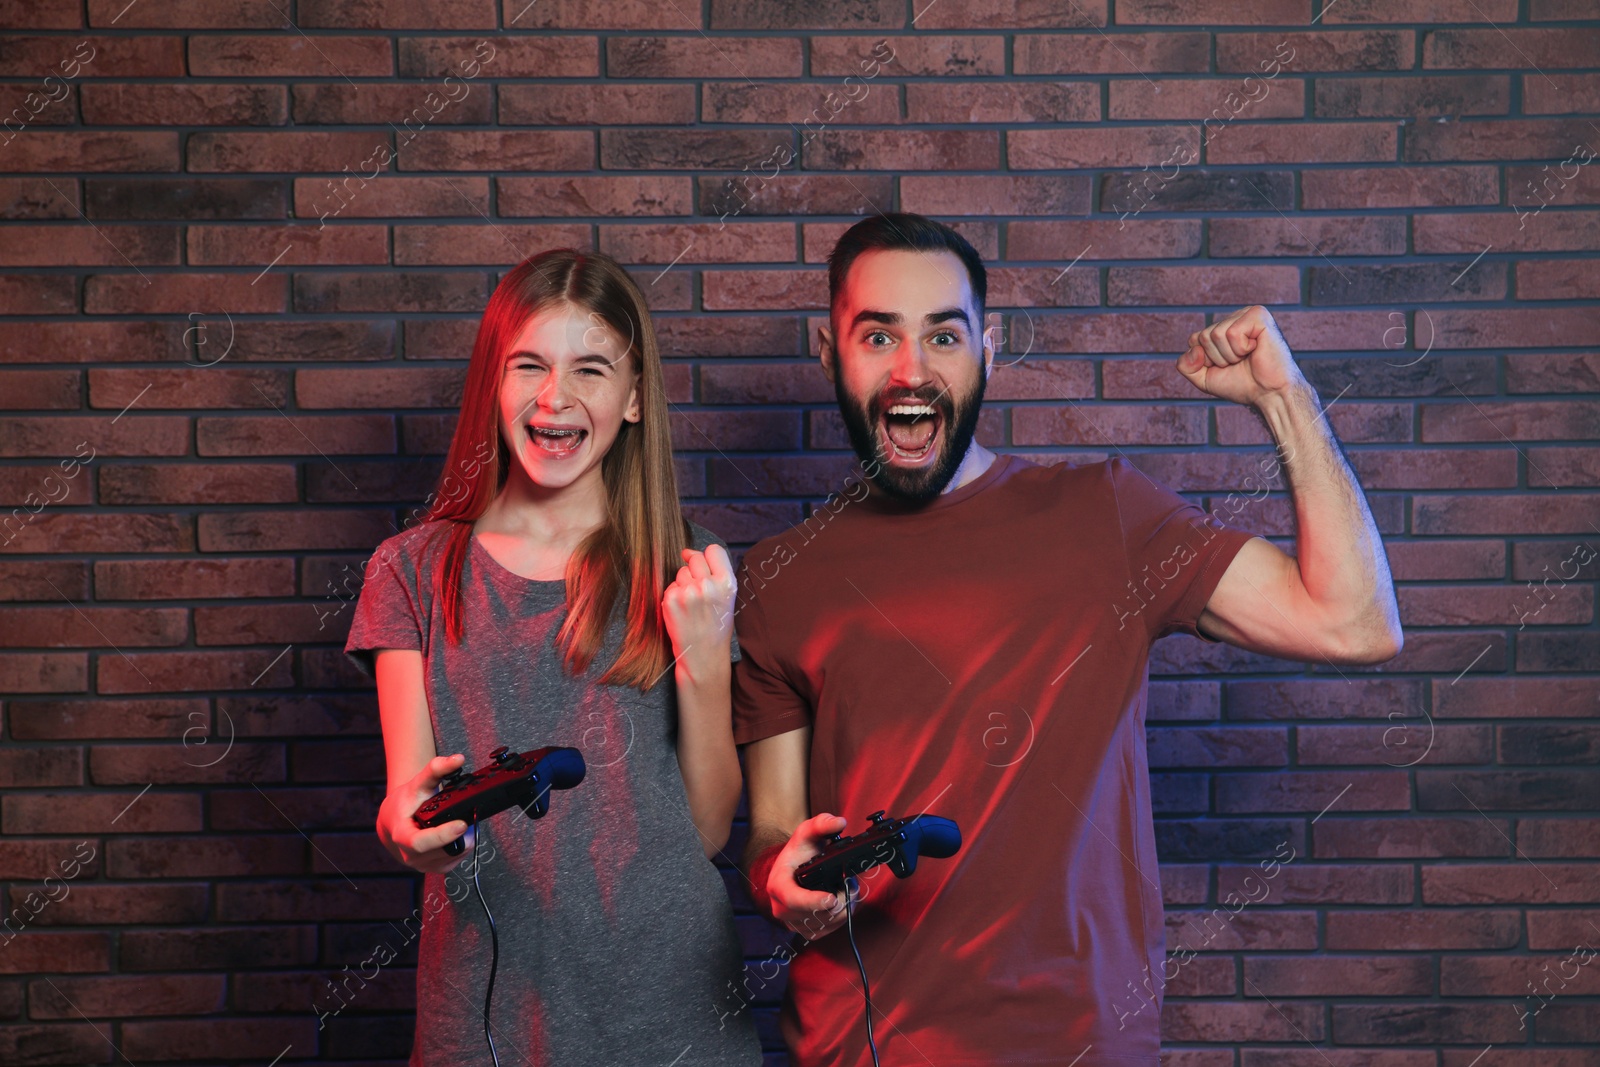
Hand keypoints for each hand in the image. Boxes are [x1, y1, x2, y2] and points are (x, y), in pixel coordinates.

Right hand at [375, 753, 475, 873]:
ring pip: (451, 857)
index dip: (442, 836)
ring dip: (463, 842)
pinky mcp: (433, 868)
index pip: (420, 842)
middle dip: (459, 837)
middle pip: (440, 851)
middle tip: (470, 821)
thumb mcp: (417, 783)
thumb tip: (458, 759)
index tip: (461, 824)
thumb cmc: (405, 803)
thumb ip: (436, 769)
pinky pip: (454, 862)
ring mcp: (422, 864)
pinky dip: (461, 848)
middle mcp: (410, 855)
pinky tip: (459, 835)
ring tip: (463, 824)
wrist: (394, 821)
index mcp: (401, 836)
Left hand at [661, 542, 736, 676]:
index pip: (714, 550)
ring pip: (681, 572)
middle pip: (695, 558)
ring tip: (691, 605)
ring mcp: (688, 592)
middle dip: (694, 570)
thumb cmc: (716, 626)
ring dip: (683, 584)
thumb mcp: (727, 598)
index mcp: (727, 583)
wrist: (704, 656)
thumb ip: (715, 573)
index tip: (705, 568)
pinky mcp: (671, 600)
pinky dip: (674, 596)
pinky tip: (682, 612)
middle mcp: (708, 585)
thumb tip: (688, 552)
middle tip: (698, 593)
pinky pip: (670, 586)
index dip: (708, 557)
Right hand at [766, 813, 850, 939]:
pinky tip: (842, 900)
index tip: (832, 898)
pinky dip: (841, 916)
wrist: (790, 872)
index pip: (794, 900)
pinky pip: (830, 929)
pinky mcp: (807, 931)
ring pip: (828, 923)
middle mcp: (783, 910)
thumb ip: (821, 824)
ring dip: (844, 907)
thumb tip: (839, 822)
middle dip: (840, 899)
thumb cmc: (797, 854)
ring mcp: (794, 924)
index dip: (814, 901)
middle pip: (817, 914)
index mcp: (778, 887)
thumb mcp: (806, 833)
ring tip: (846, 889)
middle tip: (850, 884)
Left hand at [1178, 305, 1306, 407]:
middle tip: (1240, 362)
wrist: (1269, 393)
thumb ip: (1186, 365)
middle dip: (1218, 358)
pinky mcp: (1258, 315)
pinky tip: (1256, 349)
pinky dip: (1241, 348)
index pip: (1194, 339)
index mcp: (1223, 327)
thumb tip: (1194, 349)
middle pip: (1204, 336)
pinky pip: (1232, 332)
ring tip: (1248, 357)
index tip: (1227, 366)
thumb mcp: (1205, 378)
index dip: (1206, 360)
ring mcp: (1247, 313)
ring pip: (1216, 334)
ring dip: (1230, 354)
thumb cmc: (1242, 385)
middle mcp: (1234, 317)